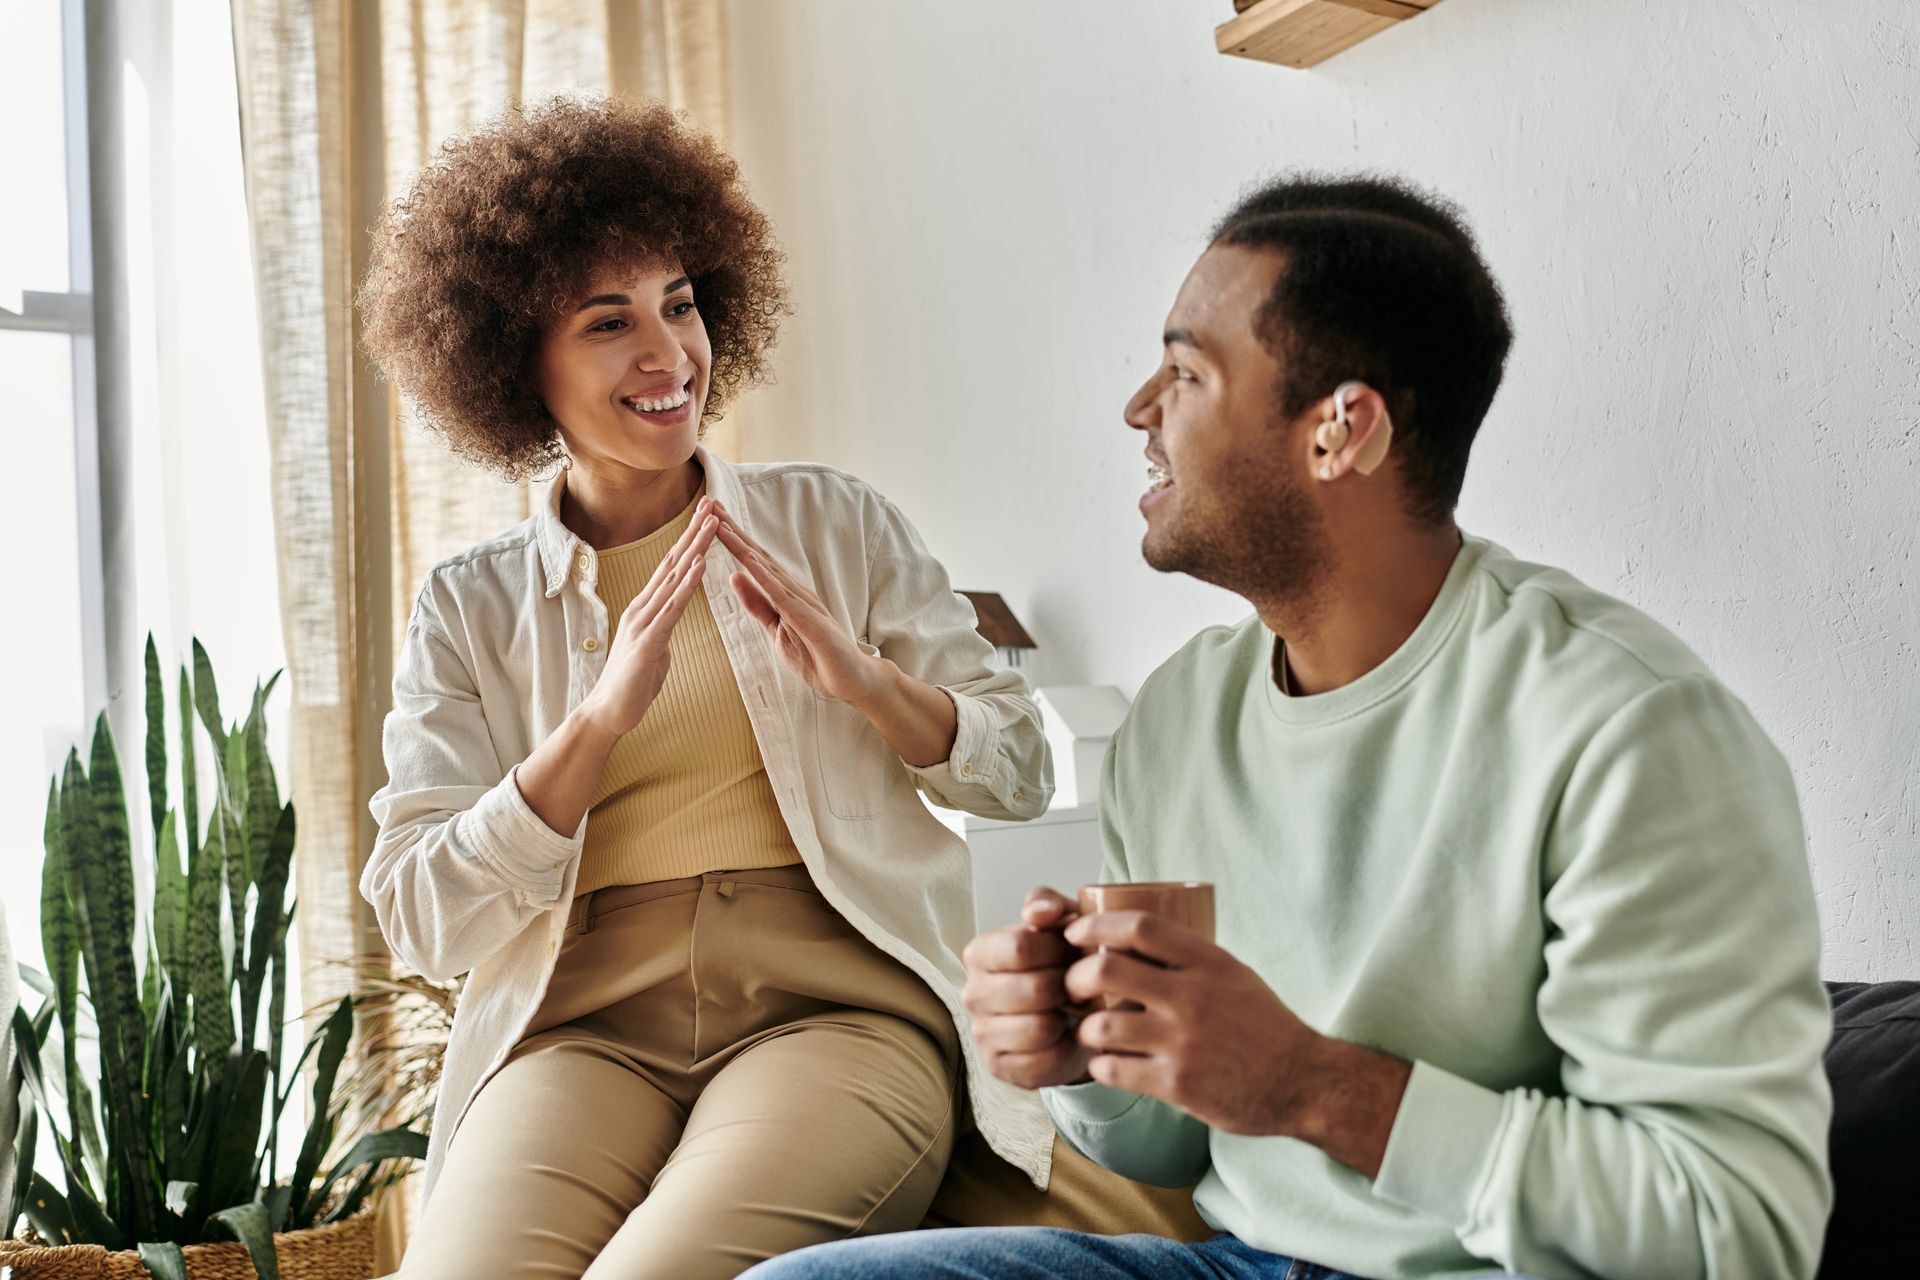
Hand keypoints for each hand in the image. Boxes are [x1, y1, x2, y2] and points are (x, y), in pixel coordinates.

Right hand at [577, 498, 719, 739]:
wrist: (608, 713)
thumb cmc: (632, 682)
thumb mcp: (654, 646)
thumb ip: (663, 626)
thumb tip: (671, 615)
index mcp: (647, 608)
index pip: (672, 566)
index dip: (690, 539)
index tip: (708, 515)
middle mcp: (643, 607)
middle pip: (673, 562)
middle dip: (694, 531)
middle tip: (712, 502)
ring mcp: (643, 623)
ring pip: (674, 579)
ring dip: (695, 549)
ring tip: (713, 523)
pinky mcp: (647, 643)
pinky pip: (672, 610)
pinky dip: (687, 586)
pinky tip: (700, 567)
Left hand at [712, 502, 886, 703]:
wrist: (853, 680)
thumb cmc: (818, 656)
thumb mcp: (777, 630)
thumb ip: (757, 604)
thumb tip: (734, 576)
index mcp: (784, 594)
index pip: (753, 562)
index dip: (731, 540)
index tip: (710, 518)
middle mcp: (794, 591)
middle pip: (757, 556)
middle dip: (733, 531)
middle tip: (710, 505)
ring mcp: (803, 603)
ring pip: (767, 569)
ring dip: (742, 546)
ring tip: (721, 525)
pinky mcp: (810, 620)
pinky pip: (783, 596)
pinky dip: (764, 577)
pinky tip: (748, 562)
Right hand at [962, 888, 1094, 1089]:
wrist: (1070, 1015)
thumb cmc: (1062, 963)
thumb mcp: (1062, 924)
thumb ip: (1049, 905)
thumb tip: (1037, 914)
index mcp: (980, 952)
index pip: (1021, 947)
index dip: (1058, 951)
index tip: (1073, 953)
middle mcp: (972, 992)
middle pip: (1033, 989)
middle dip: (1069, 987)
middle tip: (1080, 986)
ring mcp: (981, 1033)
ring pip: (1038, 1028)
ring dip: (1068, 1020)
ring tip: (1074, 1011)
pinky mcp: (998, 1067)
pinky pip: (1042, 1062)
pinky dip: (1065, 1050)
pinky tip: (1068, 1037)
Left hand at [1063, 910, 1408, 1172]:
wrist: (1302, 1080)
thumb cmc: (1264, 1024)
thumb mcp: (1233, 974)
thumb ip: (1189, 957)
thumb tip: (1134, 937)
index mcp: (1207, 962)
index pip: (1139, 927)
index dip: (1096, 926)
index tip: (1074, 933)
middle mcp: (1193, 997)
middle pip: (1107, 970)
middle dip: (1075, 978)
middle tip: (1073, 988)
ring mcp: (1183, 1042)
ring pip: (1102, 1025)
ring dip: (1086, 1029)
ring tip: (1091, 1032)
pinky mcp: (1178, 1084)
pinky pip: (1114, 1069)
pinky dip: (1100, 1066)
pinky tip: (1108, 1064)